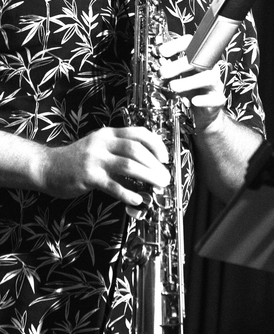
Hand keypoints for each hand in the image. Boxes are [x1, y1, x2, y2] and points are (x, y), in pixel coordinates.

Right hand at [40, 127, 169, 208]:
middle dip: (155, 164)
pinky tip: (137, 200)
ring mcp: (95, 159)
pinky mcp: (88, 177)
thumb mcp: (100, 147)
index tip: (165, 157)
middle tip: (165, 177)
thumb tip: (149, 165)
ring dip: (148, 176)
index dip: (157, 144)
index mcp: (109, 134)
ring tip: (158, 186)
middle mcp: (103, 143)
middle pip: (137, 149)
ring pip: (129, 165)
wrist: (47, 167)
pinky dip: (128, 193)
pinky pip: (113, 186)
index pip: (139, 133)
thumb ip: (121, 151)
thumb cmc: (78, 159)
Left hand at [159, 35, 226, 130]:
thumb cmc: (193, 91)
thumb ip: (170, 71)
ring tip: (174, 87)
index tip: (162, 52)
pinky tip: (193, 101)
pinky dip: (203, 100)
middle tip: (163, 72)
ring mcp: (216, 84)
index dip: (176, 45)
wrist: (204, 111)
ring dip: (189, 82)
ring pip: (209, 78)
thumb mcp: (179, 79)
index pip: (192, 45)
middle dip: (179, 65)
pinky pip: (215, 99)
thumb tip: (160, 62)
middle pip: (200, 61)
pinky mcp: (218, 99)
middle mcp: (210, 69)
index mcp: (199, 60)